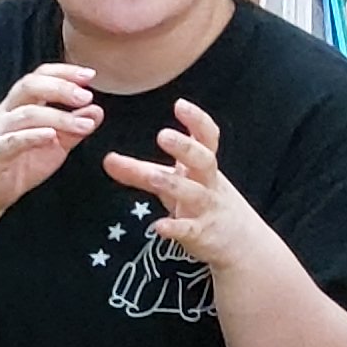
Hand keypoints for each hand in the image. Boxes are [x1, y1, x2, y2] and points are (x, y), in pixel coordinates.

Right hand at [0, 63, 104, 214]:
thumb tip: (96, 110)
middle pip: (30, 86)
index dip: (64, 72)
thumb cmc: (20, 164)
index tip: (89, 75)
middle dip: (60, 87)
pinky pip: (13, 140)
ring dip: (59, 117)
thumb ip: (75, 127)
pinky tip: (52, 136)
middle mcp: (8, 112)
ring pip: (27, 113)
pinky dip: (33, 136)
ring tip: (83, 125)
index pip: (40, 76)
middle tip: (86, 96)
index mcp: (22, 104)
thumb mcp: (56, 144)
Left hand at [100, 100, 278, 279]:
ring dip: (174, 184)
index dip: (197, 120)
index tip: (180, 104)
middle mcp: (208, 184)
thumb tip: (107, 159)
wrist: (239, 243)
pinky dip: (175, 228)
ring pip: (195, 194)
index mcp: (203, 167)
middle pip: (204, 161)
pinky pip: (189, 230)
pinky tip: (158, 227)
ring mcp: (207, 209)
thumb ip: (139, 171)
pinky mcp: (202, 235)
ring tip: (153, 177)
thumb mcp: (173, 183)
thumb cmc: (202, 203)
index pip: (207, 138)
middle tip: (162, 135)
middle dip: (186, 147)